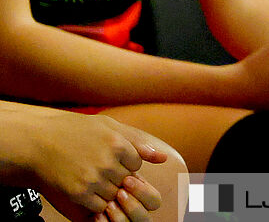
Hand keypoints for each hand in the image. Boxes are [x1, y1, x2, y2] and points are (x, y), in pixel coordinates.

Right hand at [8, 107, 166, 221]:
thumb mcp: (110, 127)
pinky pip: (98, 206)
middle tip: (96, 165)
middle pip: (125, 181)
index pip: (136, 165)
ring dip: (105, 189)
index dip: (123, 162)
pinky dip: (94, 200)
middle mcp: (108, 162)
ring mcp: (93, 179)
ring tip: (89, 174)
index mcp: (118, 143)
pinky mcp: (78, 193)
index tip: (107, 155)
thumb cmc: (77, 131)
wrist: (39, 143)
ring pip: (113, 195)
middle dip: (115, 176)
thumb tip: (163, 158)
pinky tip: (83, 186)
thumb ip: (138, 142)